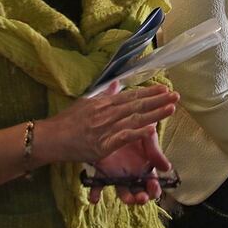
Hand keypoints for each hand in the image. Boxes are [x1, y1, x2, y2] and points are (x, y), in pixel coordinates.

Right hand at [36, 82, 177, 167]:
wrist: (50, 138)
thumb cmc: (67, 122)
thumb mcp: (86, 103)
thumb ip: (104, 94)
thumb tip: (117, 83)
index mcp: (104, 103)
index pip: (131, 96)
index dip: (149, 93)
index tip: (164, 89)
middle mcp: (107, 113)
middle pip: (137, 105)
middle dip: (158, 100)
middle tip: (176, 95)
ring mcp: (105, 128)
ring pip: (134, 119)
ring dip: (155, 113)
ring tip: (171, 108)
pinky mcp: (102, 145)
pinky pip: (123, 137)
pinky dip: (138, 133)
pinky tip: (152, 130)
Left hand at [90, 127, 171, 204]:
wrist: (124, 117)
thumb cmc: (140, 127)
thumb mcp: (149, 137)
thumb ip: (156, 152)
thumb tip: (167, 168)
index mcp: (146, 169)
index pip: (152, 186)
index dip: (154, 190)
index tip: (153, 187)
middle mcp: (133, 174)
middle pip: (138, 193)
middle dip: (140, 198)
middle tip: (141, 198)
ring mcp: (118, 174)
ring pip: (122, 192)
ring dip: (127, 198)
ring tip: (128, 199)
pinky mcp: (104, 170)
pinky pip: (98, 183)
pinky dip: (96, 193)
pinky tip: (95, 199)